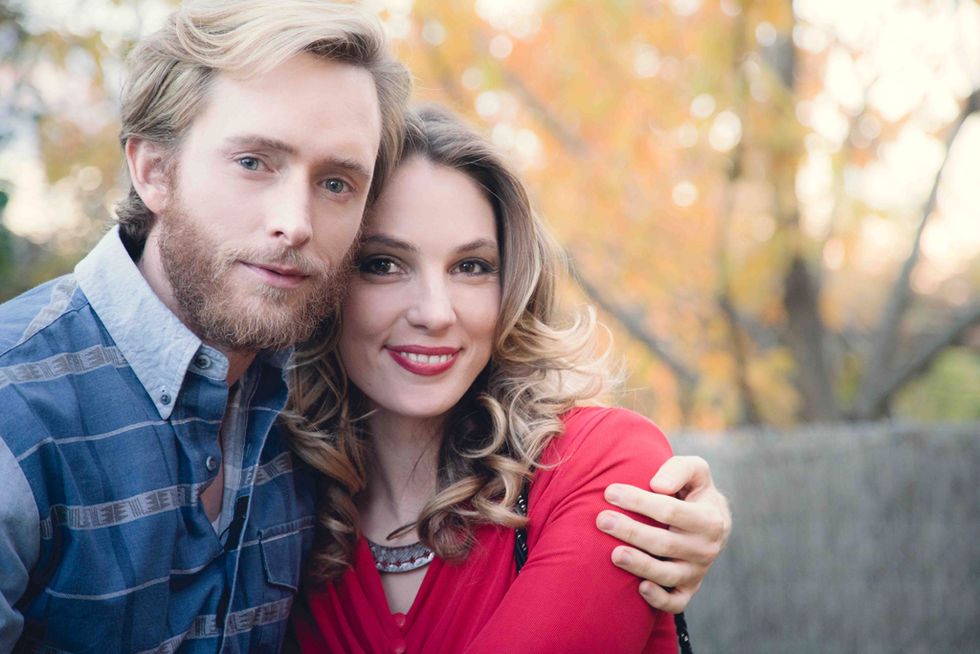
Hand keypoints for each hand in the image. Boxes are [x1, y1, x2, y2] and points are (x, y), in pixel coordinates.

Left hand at [596, 455, 730, 612]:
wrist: (710, 522)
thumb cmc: (693, 491)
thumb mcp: (695, 471)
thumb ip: (679, 469)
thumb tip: (657, 485)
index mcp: (709, 518)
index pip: (669, 511)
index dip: (638, 501)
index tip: (610, 491)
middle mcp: (706, 548)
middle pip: (663, 543)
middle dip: (630, 531)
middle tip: (601, 520)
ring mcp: (697, 572)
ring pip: (667, 574)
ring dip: (639, 565)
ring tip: (613, 554)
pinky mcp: (689, 590)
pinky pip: (676, 602)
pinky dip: (659, 599)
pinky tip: (640, 588)